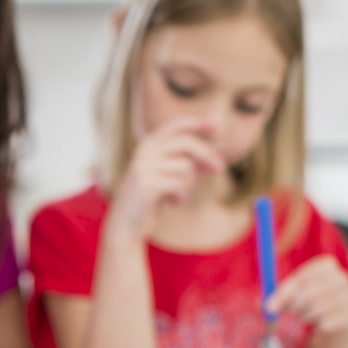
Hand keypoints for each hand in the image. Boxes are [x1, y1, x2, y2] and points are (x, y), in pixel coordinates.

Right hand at [111, 117, 223, 236]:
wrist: (127, 224)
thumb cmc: (152, 200)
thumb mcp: (174, 179)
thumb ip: (192, 167)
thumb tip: (218, 159)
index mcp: (148, 145)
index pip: (176, 126)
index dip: (198, 123)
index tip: (218, 126)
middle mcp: (144, 152)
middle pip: (186, 143)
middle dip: (207, 155)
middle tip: (220, 168)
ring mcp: (143, 167)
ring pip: (186, 167)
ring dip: (190, 185)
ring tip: (179, 197)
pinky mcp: (146, 184)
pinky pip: (179, 185)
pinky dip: (183, 197)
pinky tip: (173, 204)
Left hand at [267, 255, 347, 335]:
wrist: (339, 317)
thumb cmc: (310, 301)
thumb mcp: (291, 296)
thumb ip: (275, 298)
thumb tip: (260, 303)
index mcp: (325, 265)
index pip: (302, 276)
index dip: (283, 292)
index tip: (270, 307)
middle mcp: (341, 277)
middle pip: (309, 292)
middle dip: (292, 306)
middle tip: (288, 313)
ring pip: (317, 309)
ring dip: (304, 316)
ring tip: (305, 316)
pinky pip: (326, 323)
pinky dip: (317, 326)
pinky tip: (320, 323)